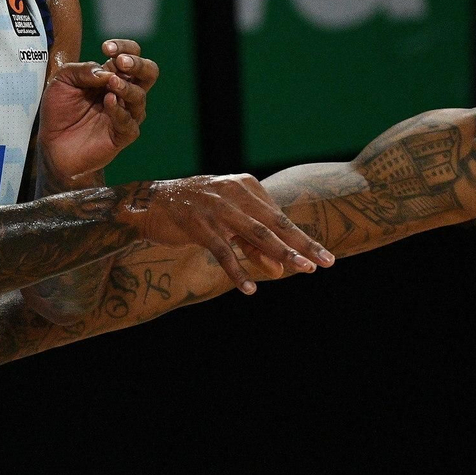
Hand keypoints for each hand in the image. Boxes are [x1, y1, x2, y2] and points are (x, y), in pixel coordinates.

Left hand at [37, 40, 158, 188]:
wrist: (52, 145)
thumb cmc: (59, 111)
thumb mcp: (61, 81)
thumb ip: (81, 70)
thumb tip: (106, 72)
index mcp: (112, 76)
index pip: (131, 55)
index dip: (124, 47)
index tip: (106, 48)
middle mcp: (124, 93)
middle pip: (149, 73)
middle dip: (138, 64)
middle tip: (121, 62)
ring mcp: (126, 114)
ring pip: (140, 97)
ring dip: (126, 87)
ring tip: (111, 83)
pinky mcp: (122, 135)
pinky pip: (129, 122)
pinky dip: (120, 111)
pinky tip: (108, 102)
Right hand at [117, 175, 334, 294]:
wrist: (150, 203)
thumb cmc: (195, 213)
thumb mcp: (229, 226)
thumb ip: (254, 246)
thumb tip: (281, 269)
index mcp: (246, 187)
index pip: (279, 217)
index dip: (301, 239)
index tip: (323, 256)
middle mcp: (235, 193)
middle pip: (276, 223)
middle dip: (302, 244)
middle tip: (325, 262)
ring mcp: (217, 208)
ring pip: (256, 233)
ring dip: (280, 253)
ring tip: (300, 270)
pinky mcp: (198, 224)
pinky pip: (223, 251)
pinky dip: (237, 270)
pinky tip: (249, 288)